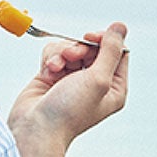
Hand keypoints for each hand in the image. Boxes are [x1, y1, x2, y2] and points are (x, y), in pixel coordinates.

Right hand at [8, 22, 128, 156]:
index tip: (91, 39)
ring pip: (72, 48)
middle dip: (80, 48)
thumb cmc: (69, 112)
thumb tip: (121, 26)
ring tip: (57, 67)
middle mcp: (95, 83)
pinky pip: (55, 54)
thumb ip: (110, 51)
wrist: (36, 129)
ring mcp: (73, 80)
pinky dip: (51, 59)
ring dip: (63, 53)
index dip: (105, 41)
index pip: (118, 53)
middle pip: (94, 48)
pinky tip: (48, 72)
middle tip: (73, 56)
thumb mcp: (98, 79)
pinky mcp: (52, 77)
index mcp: (114, 88)